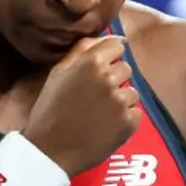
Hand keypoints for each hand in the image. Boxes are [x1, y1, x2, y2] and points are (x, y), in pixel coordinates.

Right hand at [23, 35, 141, 175]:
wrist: (50, 150)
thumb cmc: (51, 109)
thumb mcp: (58, 73)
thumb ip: (83, 49)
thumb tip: (112, 36)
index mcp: (90, 62)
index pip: (118, 45)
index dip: (110, 57)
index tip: (102, 69)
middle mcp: (108, 78)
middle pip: (126, 68)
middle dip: (114, 80)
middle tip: (95, 96)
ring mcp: (120, 101)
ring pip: (132, 92)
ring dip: (120, 101)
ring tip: (99, 114)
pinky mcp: (129, 122)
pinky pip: (135, 113)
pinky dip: (124, 119)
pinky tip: (106, 126)